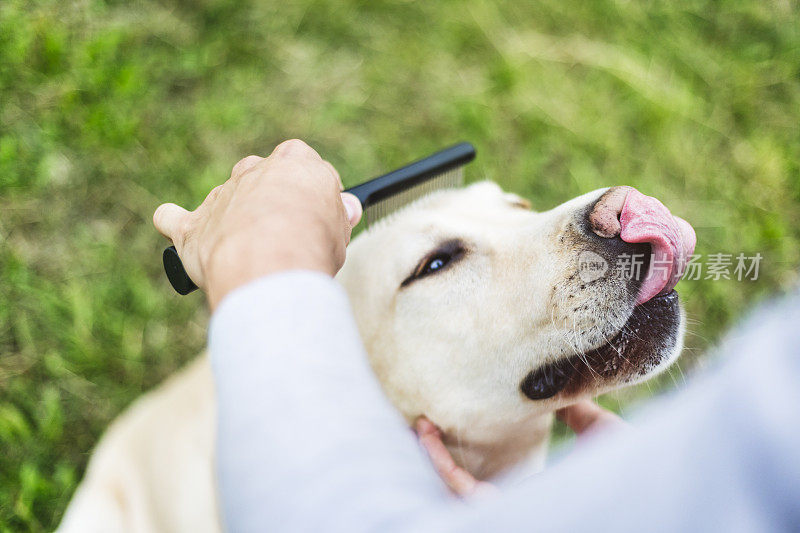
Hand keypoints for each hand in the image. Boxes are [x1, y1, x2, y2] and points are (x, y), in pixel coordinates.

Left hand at [153, 139, 361, 308]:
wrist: (269, 265)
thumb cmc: (312, 245)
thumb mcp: (340, 227)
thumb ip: (336, 213)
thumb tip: (345, 207)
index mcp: (294, 162)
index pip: (306, 168)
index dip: (313, 195)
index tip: (319, 217)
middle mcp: (253, 170)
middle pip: (263, 180)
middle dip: (272, 203)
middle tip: (287, 238)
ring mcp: (220, 196)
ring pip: (225, 199)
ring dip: (235, 219)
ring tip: (251, 253)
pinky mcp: (192, 226)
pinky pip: (173, 218)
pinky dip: (174, 222)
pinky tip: (174, 226)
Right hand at [415, 400, 626, 497]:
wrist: (639, 489)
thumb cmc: (632, 470)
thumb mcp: (604, 434)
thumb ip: (583, 415)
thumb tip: (569, 393)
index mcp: (538, 496)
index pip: (493, 482)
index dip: (469, 457)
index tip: (458, 423)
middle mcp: (517, 509)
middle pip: (463, 488)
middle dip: (439, 459)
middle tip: (426, 424)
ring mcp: (505, 514)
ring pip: (452, 490)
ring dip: (431, 458)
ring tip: (420, 425)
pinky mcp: (497, 513)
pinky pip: (457, 491)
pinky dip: (439, 463)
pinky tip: (428, 436)